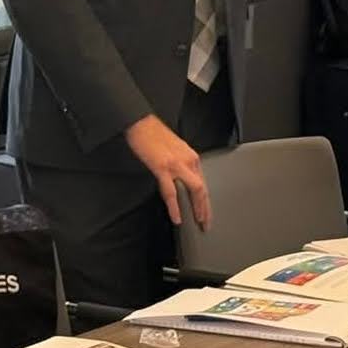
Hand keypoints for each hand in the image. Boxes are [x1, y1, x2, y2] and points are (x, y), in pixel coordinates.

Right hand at [125, 114, 210, 228]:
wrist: (141, 124)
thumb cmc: (155, 136)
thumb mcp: (174, 150)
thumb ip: (181, 164)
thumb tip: (182, 180)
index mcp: (191, 157)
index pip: (202, 183)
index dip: (205, 200)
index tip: (206, 213)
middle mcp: (188, 160)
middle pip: (202, 189)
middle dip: (206, 208)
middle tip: (206, 224)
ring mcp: (177, 164)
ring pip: (194, 190)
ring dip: (197, 208)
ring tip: (197, 222)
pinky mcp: (163, 167)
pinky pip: (172, 191)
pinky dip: (175, 206)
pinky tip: (177, 217)